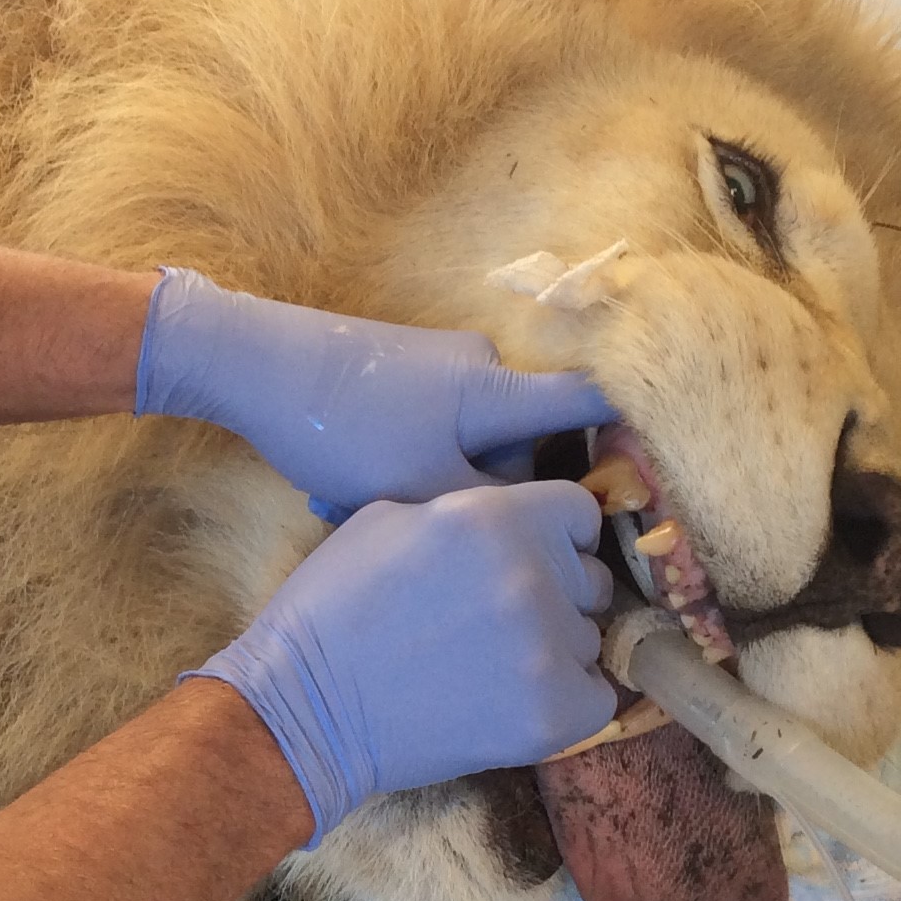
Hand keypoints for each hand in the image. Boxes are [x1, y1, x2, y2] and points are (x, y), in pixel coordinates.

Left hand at [134, 268, 616, 514]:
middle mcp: (481, 367)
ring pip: (461, 446)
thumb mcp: (420, 490)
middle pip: (516, 446)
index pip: (590, 402)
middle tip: (421, 524)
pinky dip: (396, 465)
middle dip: (477, 494)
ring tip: (360, 506)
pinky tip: (340, 488)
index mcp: (499, 391)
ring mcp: (438, 366)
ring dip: (425, 485)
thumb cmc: (345, 429)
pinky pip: (425, 431)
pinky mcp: (400, 372)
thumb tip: (533, 536)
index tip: (645, 478)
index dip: (630, 434)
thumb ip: (489, 514)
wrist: (254, 365)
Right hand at [192, 481, 616, 846]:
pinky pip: (597, 697)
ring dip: (553, 649)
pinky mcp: (551, 712)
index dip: (558, 534)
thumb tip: (519, 518)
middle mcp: (531, 573)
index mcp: (494, 515)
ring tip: (491, 667)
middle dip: (557, 593)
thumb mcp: (390, 518)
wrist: (304, 704)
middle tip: (498, 619)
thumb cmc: (333, 606)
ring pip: (589, 639)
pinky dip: (566, 701)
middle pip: (589, 578)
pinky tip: (514, 702)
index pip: (579, 511)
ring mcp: (545, 646)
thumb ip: (469, 511)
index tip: (534, 557)